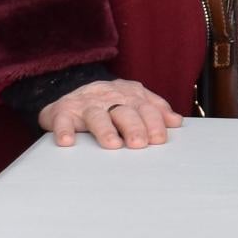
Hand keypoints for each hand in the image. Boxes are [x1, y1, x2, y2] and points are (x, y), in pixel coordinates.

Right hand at [36, 77, 182, 149]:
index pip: (145, 107)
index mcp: (128, 95)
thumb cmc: (107, 102)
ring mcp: (85, 104)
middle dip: (133, 127)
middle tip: (140, 143)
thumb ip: (154, 109)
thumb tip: (175, 121)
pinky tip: (68, 141)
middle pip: (123, 111)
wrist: (70, 93)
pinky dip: (64, 130)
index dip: (153, 122)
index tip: (159, 139)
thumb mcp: (132, 100)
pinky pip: (62, 120)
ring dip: (105, 130)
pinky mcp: (62, 111)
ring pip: (96, 115)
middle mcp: (108, 97)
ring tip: (112, 144)